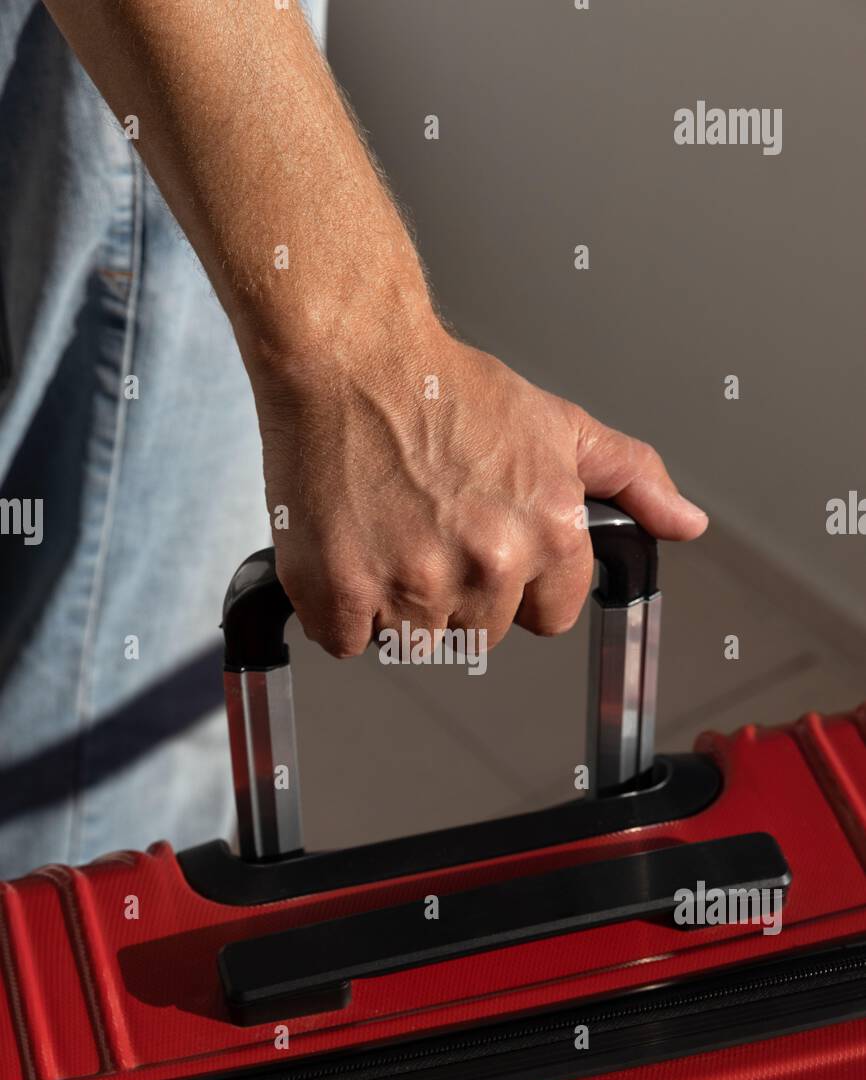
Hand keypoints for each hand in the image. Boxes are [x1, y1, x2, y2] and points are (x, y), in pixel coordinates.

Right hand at [253, 315, 706, 657]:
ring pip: (414, 641)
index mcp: (549, 533)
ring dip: (396, 604)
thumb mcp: (559, 425)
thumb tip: (686, 523)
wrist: (354, 358)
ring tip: (387, 534)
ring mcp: (415, 582)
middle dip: (456, 594)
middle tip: (429, 529)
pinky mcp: (345, 591)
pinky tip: (349, 550)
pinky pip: (346, 641)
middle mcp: (489, 563)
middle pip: (479, 634)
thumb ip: (631, 478)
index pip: (549, 617)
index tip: (489, 550)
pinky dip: (340, 608)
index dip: (519, 588)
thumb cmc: (446, 386)